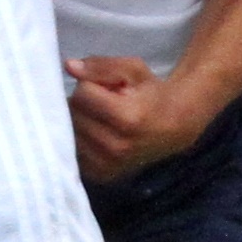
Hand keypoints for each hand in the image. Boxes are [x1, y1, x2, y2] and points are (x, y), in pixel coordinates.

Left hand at [65, 55, 203, 182]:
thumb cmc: (151, 94)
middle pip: (74, 114)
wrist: (172, 129)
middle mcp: (116, 146)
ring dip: (80, 122)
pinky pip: (73, 151)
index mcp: (127, 119)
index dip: (91, 85)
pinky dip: (80, 140)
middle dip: (84, 103)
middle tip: (104, 103)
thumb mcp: (133, 70)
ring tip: (102, 119)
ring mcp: (107, 165)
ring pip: (70, 132)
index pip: (82, 94)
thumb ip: (101, 66)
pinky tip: (97, 135)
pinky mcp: (100, 175)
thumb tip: (69, 66)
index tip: (106, 88)